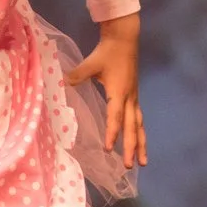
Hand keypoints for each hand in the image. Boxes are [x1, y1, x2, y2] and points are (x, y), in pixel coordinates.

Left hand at [64, 14, 146, 166]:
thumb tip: (62, 84)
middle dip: (132, 148)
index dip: (113, 133)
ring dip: (141, 144)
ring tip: (143, 162)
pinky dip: (139, 132)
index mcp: (120, 92)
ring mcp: (135, 98)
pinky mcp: (135, 96)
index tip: (109, 149)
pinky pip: (139, 119)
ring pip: (139, 126)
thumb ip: (77, 75)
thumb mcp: (90, 63)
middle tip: (129, 166)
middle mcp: (130, 98)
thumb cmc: (107, 52)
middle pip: (133, 128)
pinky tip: (139, 141)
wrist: (125, 39)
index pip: (116, 117)